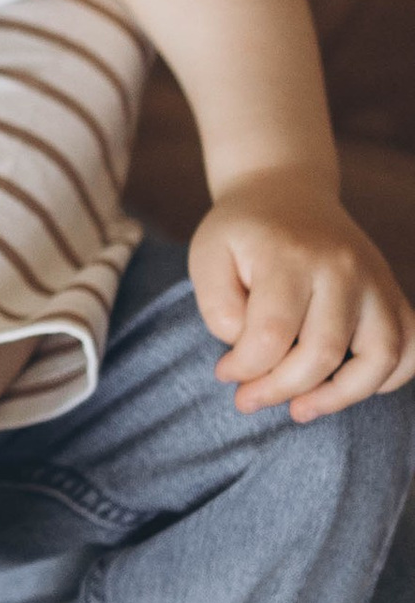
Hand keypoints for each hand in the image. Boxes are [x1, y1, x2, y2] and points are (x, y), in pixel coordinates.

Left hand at [190, 171, 414, 419]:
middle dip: (280, 390)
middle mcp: (342, 268)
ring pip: (381, 357)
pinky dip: (388, 378)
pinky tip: (347, 386)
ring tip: (300, 409)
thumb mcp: (208, 257)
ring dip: (339, 397)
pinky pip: (410, 348)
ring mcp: (375, 281)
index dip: (244, 368)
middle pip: (323, 352)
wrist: (286, 192)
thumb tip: (249, 351)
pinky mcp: (393, 293)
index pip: (270, 335)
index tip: (225, 373)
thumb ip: (218, 307)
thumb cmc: (243, 234)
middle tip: (248, 400)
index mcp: (290, 257)